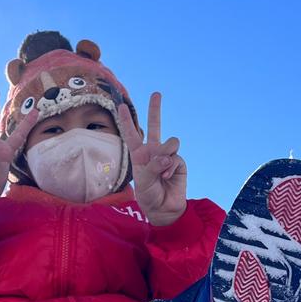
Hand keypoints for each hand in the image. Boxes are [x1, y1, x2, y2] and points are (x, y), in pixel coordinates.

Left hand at [120, 92, 187, 225]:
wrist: (164, 208)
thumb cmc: (148, 195)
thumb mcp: (144, 181)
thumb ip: (153, 166)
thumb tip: (167, 156)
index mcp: (139, 155)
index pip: (132, 134)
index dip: (126, 120)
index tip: (121, 106)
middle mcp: (153, 152)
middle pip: (155, 126)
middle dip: (155, 109)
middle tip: (156, 93)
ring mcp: (167, 156)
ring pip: (170, 142)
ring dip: (166, 154)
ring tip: (161, 169)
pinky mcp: (179, 162)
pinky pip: (176, 157)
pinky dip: (171, 168)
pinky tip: (167, 178)